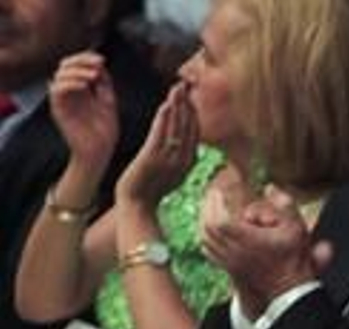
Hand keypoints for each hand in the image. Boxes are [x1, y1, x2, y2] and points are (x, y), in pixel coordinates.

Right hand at [48, 52, 118, 174]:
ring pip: (59, 75)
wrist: (99, 151)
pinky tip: (84, 86)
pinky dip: (69, 84)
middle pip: (65, 65)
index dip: (86, 58)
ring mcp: (63, 100)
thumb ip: (104, 83)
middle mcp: (69, 91)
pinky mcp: (58, 109)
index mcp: (81, 88)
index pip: (77, 65)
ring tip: (93, 76)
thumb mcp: (108, 102)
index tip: (102, 59)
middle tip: (97, 64)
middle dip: (81, 61)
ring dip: (76, 71)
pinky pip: (57, 90)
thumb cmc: (105, 130)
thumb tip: (99, 64)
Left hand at [115, 83, 198, 209]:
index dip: (193, 114)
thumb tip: (184, 146)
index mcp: (188, 163)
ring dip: (178, 106)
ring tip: (178, 89)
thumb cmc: (150, 192)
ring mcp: (169, 159)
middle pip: (189, 127)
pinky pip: (161, 134)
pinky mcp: (153, 158)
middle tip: (186, 86)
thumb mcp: (171, 175)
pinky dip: (165, 118)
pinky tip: (166, 104)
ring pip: (177, 127)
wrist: (137, 206)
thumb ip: (179, 159)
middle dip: (188, 105)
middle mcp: (182, 160)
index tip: (190, 98)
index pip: (194, 133)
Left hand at [200, 184, 317, 315]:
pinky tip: (210, 227)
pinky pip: (207, 246)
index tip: (227, 178)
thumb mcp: (296, 228)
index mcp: (241, 236)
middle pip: (207, 219)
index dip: (221, 191)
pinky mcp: (225, 266)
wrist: (287, 292)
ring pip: (204, 232)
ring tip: (213, 202)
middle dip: (211, 200)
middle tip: (218, 187)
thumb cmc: (291, 262)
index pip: (220, 208)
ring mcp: (224, 258)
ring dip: (206, 214)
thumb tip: (271, 188)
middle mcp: (228, 247)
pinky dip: (206, 233)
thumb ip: (285, 204)